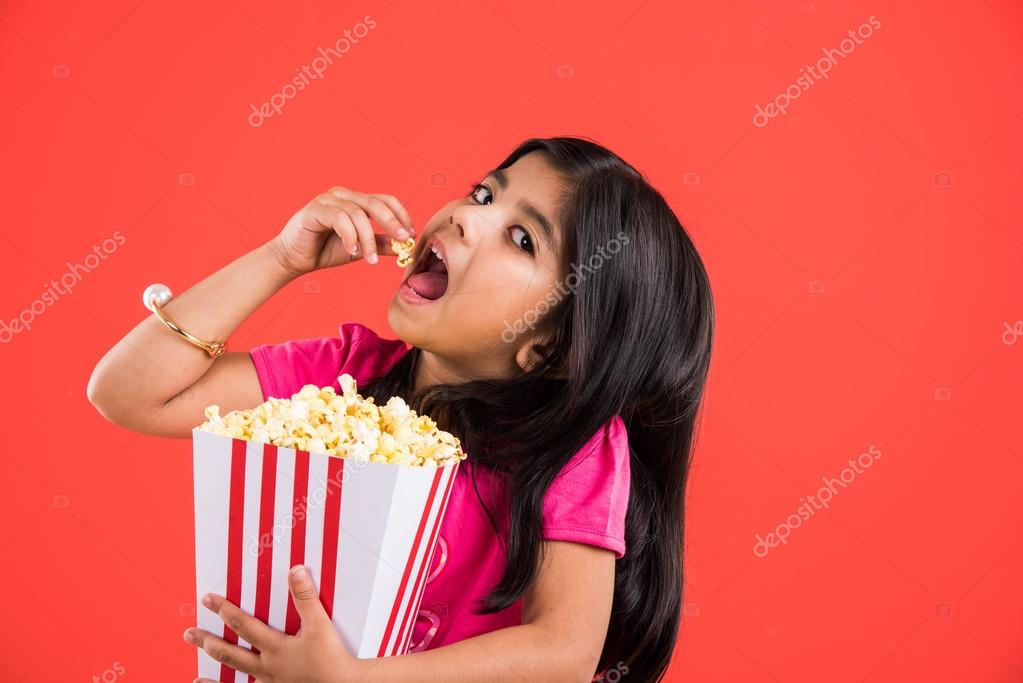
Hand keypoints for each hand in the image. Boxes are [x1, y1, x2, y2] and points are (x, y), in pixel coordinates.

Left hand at [184, 564, 365, 682]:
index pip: (243, 625)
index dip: (224, 610)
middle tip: (189, 633)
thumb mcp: (320, 625)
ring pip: (236, 679)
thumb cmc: (332, 659)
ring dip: (214, 677)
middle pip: (230, 653)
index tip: (208, 600)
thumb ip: (306, 597)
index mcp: (276, 647)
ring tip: (195, 677)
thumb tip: (295, 571)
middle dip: (208, 641)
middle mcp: (267, 667)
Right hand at [269, 186, 415, 277]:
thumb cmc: (325, 251)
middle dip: (393, 223)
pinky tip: (352, 251)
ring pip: (358, 214)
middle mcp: (343, 195)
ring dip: (368, 239)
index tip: (411, 235)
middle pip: (376, 203)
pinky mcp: (315, 209)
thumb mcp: (360, 248)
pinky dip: (350, 236)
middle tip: (404, 241)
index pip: (386, 200)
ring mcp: (328, 200)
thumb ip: (380, 244)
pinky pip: (340, 219)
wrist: (293, 259)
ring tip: (371, 260)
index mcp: (356, 201)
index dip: (401, 215)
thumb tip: (405, 246)